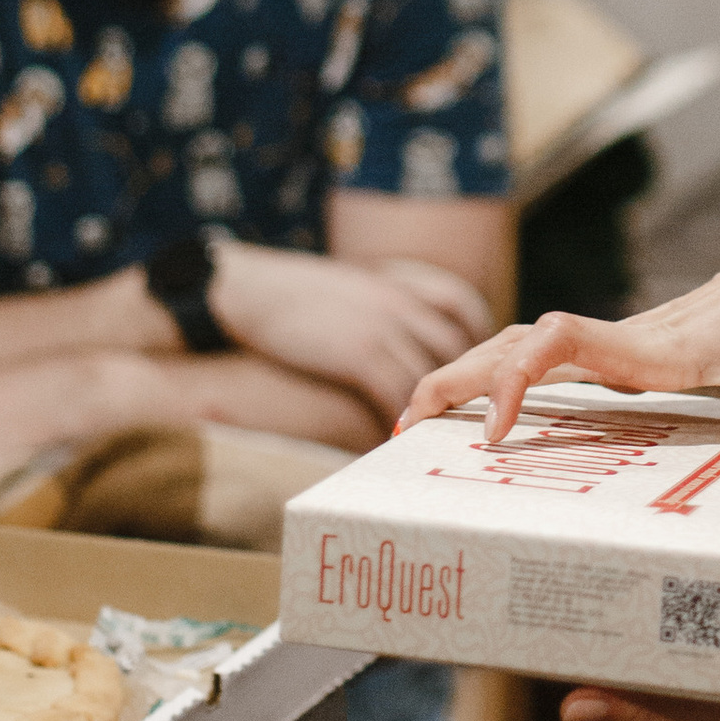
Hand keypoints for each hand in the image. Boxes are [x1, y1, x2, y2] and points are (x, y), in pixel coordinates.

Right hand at [210, 242, 491, 424]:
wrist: (248, 288)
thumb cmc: (286, 291)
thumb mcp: (346, 284)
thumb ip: (375, 303)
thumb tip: (386, 330)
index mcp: (396, 284)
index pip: (457, 304)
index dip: (471, 333)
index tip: (471, 360)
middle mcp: (397, 304)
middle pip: (451, 345)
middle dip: (459, 378)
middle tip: (460, 408)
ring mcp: (381, 328)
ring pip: (428, 374)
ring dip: (432, 406)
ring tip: (431, 434)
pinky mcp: (359, 354)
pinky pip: (395, 393)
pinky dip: (399, 417)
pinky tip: (395, 436)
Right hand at [398, 219, 719, 513]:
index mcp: (661, 350)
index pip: (563, 343)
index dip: (516, 379)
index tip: (492, 432)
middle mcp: (628, 339)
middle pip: (514, 342)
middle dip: (453, 382)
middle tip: (401, 433)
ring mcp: (619, 341)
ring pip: (517, 344)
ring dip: (461, 376)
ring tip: (410, 428)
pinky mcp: (621, 348)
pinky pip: (539, 356)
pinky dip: (493, 378)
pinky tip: (469, 419)